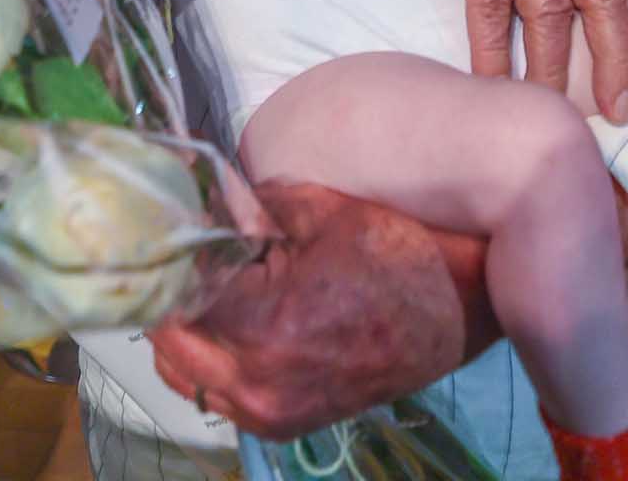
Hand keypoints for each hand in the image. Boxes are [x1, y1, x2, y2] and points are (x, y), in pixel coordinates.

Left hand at [150, 182, 468, 439]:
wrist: (459, 305)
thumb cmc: (398, 251)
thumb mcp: (319, 210)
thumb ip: (245, 207)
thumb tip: (195, 203)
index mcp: (266, 330)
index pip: (176, 293)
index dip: (170, 254)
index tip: (169, 225)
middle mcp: (259, 385)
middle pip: (167, 340)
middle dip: (169, 291)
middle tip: (183, 250)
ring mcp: (270, 413)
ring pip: (183, 374)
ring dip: (182, 327)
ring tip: (207, 282)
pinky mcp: (282, 423)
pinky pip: (215, 394)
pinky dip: (207, 357)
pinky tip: (231, 316)